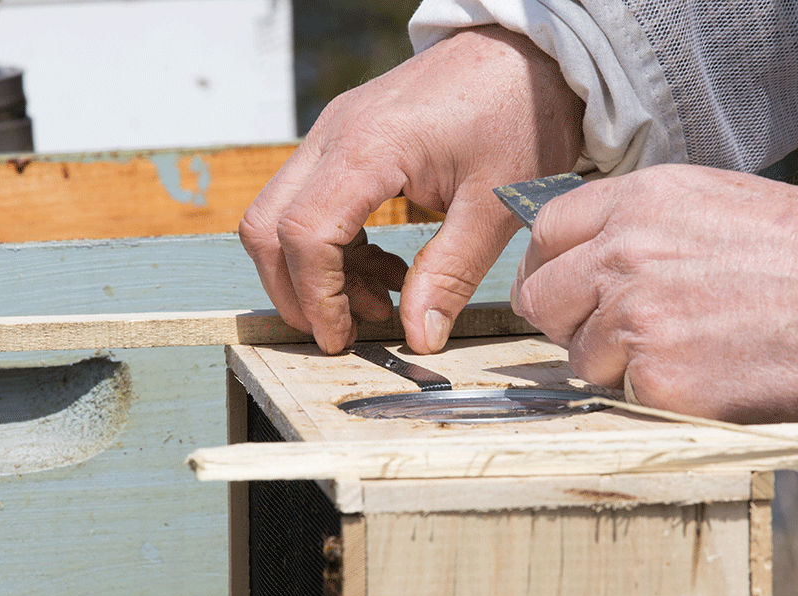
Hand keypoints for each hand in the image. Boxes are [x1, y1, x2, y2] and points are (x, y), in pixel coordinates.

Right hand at [240, 26, 583, 353]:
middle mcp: (335, 134)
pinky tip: (386, 270)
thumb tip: (418, 336)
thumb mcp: (496, 204)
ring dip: (316, 272)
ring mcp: (335, 133)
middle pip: (268, 225)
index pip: (305, 234)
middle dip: (293, 291)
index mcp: (370, 147)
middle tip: (341, 333)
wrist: (529, 54)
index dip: (316, 298)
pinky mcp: (347, 139)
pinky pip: (313, 202)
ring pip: (282, 214)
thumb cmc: (520, 112)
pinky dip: (335, 248)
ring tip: (380, 304)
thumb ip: (452, 274)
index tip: (343, 339)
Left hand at [510, 164, 797, 422]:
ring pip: (579, 354)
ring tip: (681, 348)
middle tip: (608, 329)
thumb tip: (587, 253)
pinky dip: (651, 392)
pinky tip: (700, 372)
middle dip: (566, 319)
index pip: (546, 232)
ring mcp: (633, 317)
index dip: (546, 265)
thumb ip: (638, 223)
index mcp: (636, 201)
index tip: (559, 285)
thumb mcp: (709, 201)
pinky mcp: (654, 376)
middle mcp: (622, 254)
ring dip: (613, 362)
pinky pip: (620, 392)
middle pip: (540, 298)